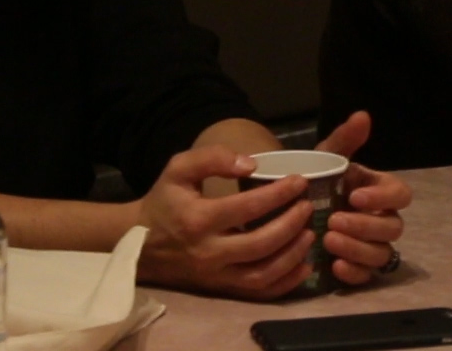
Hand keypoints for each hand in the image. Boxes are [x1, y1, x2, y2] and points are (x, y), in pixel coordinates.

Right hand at [133, 145, 319, 299]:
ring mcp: (216, 276)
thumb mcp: (178, 170)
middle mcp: (209, 252)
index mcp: (198, 219)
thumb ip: (212, 158)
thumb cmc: (165, 202)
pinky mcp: (221, 289)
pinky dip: (285, 283)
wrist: (142, 246)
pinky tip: (304, 266)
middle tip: (308, 206)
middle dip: (291, 224)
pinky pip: (258, 293)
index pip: (248, 207)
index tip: (300, 181)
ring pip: (262, 274)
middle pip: (260, 244)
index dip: (279, 194)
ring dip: (293, 255)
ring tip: (310, 233)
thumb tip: (251, 164)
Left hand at [315, 111, 412, 285]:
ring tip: (328, 241)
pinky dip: (354, 272)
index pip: (401, 194)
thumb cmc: (316, 180)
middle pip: (393, 228)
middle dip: (365, 226)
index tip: (354, 196)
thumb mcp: (326, 158)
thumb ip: (345, 140)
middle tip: (334, 221)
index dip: (382, 198)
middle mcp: (381, 220)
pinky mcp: (357, 267)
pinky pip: (366, 276)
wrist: (289, 208)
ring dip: (359, 249)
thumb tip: (362, 115)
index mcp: (379, 190)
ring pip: (382, 254)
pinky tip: (334, 265)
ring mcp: (371, 246)